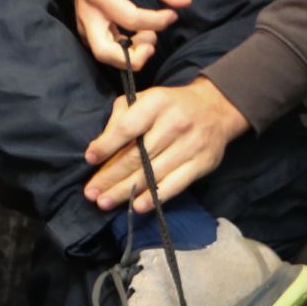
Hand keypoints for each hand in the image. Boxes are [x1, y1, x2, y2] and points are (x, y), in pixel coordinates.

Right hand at [65, 0, 191, 70]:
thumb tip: (184, 2)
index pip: (131, 19)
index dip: (157, 22)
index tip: (172, 14)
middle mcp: (88, 15)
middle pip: (104, 52)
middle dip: (134, 56)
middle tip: (152, 44)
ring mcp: (84, 28)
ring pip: (104, 57)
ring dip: (131, 56)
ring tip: (147, 37)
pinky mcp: (87, 35)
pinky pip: (107, 52)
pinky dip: (125, 51)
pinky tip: (138, 37)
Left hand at [82, 78, 247, 212]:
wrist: (216, 109)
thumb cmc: (169, 106)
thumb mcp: (144, 99)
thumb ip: (121, 118)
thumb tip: (99, 147)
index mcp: (157, 103)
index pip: (127, 128)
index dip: (106, 145)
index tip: (90, 159)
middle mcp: (175, 124)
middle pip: (137, 156)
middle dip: (110, 177)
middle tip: (91, 193)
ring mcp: (191, 145)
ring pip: (152, 174)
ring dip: (126, 191)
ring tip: (105, 202)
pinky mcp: (202, 164)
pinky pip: (175, 185)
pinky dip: (155, 197)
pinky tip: (137, 206)